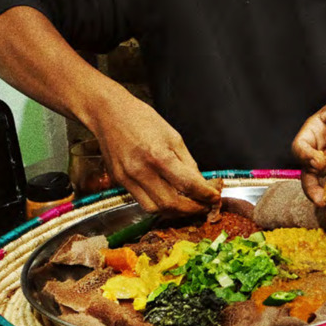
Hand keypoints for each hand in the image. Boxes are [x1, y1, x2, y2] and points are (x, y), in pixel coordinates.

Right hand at [89, 94, 216, 214]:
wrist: (109, 114)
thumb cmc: (142, 119)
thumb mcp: (173, 136)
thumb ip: (187, 162)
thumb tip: (200, 183)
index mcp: (158, 155)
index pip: (188, 185)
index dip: (205, 194)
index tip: (215, 197)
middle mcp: (141, 171)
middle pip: (172, 204)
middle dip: (193, 209)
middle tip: (205, 205)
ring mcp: (127, 178)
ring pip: (156, 209)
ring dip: (176, 212)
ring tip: (189, 206)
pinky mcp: (119, 181)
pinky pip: (142, 202)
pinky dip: (159, 205)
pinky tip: (170, 199)